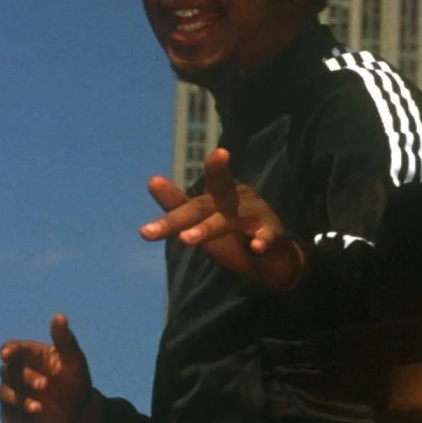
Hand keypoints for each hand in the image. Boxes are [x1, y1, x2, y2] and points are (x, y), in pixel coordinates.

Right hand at [0, 314, 100, 422]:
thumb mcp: (73, 360)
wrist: (79, 414)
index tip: (7, 354)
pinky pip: (8, 418)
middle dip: (24, 378)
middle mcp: (16, 375)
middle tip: (44, 385)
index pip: (12, 350)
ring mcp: (12, 397)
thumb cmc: (75, 381)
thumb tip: (59, 316)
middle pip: (7, 372)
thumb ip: (64, 339)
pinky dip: (19, 420)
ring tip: (39, 408)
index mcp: (28, 357)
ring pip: (5, 395)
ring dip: (20, 400)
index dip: (8, 351)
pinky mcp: (12, 418)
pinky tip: (35, 422)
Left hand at [139, 149, 305, 291]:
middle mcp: (235, 200)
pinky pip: (267, 238)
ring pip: (229, 221)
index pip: (202, 186)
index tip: (177, 166)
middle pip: (203, 207)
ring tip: (185, 239)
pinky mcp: (273, 236)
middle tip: (146, 232)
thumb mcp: (203, 218)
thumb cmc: (233, 230)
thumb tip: (152, 180)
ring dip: (207, 229)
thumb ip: (178, 203)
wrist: (275, 256)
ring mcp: (255, 216)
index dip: (208, 169)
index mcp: (218, 195)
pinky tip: (257, 248)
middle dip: (177, 219)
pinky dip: (263, 242)